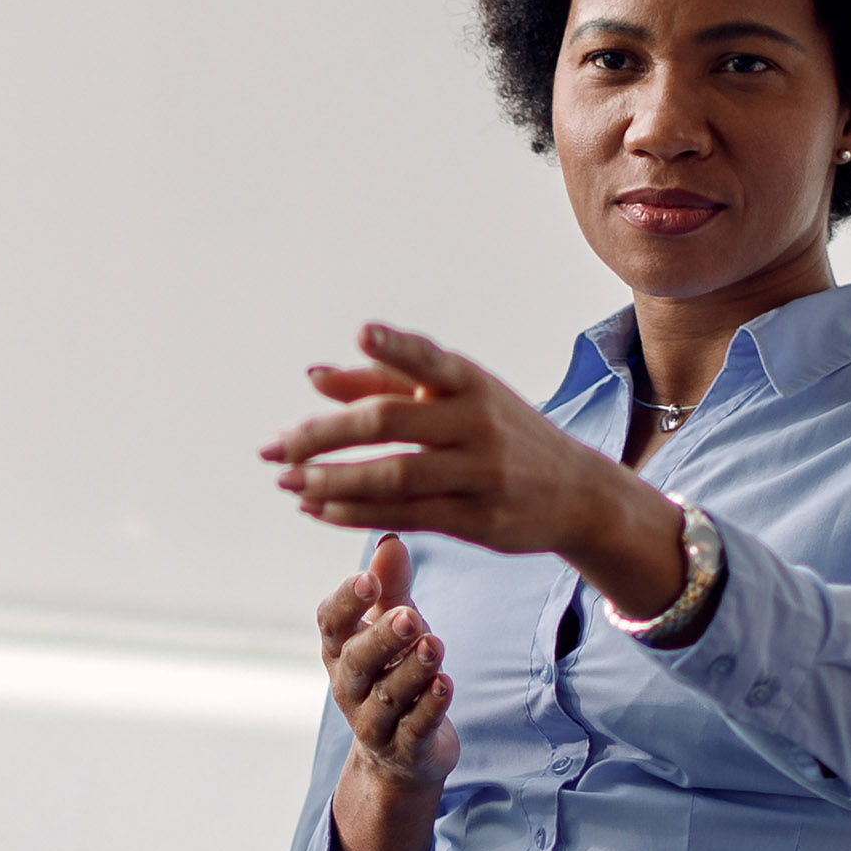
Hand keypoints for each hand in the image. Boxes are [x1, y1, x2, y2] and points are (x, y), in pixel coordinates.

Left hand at [264, 324, 685, 613]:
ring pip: (393, 477)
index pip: (428, 359)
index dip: (395, 345)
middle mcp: (477, 423)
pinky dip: (355, 512)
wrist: (577, 494)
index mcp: (469, 382)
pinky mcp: (478, 519)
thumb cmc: (499, 434)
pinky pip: (406, 516)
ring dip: (331, 480)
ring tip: (286, 482)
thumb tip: (313, 376)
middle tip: (274, 447)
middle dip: (323, 434)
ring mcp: (480, 473)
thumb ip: (383, 383)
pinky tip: (317, 508)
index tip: (362, 331)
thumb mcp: (455, 398)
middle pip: (390, 422)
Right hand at [315, 534, 458, 850]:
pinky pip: (414, 727)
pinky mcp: (405, 748)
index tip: (367, 581)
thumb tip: (390, 538)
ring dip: (411, 670)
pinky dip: (429, 707)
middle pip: (359, 660)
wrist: (401, 754)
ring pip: (389, 695)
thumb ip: (392, 588)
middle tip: (408, 615)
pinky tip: (445, 684)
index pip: (331, 623)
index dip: (346, 603)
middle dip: (382, 637)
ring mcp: (374, 721)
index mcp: (341, 651)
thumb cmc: (394, 673)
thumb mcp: (393, 627)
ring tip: (435, 645)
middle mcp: (350, 686)